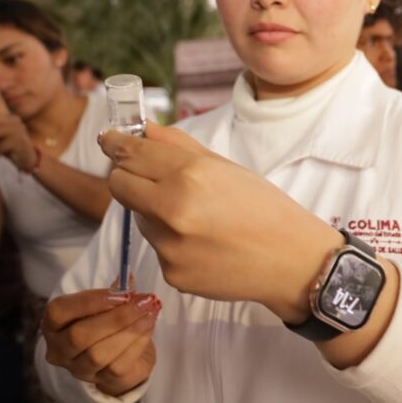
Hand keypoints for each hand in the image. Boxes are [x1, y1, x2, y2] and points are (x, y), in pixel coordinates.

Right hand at [41, 288, 159, 395]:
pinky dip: (137, 344)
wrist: (119, 354)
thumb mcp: (106, 303)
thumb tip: (129, 278)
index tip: (123, 293)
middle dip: (116, 317)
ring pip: (99, 354)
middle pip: (80, 335)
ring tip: (151, 313)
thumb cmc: (107, 321)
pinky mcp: (100, 381)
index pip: (59, 312)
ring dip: (130, 330)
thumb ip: (115, 291)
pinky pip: (118, 365)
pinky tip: (149, 327)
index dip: (91, 301)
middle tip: (145, 302)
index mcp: (53, 323)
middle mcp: (58, 349)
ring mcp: (77, 369)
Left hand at [97, 123, 343, 323]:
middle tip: (146, 175)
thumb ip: (179, 146)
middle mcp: (173, 209)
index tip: (110, 139)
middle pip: (118, 184)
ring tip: (195, 216)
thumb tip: (143, 129)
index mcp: (189, 174)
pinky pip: (156, 246)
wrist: (291, 262)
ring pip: (138, 217)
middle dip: (126, 175)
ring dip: (153, 210)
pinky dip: (171, 240)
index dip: (115, 143)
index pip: (130, 153)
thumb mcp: (225, 167)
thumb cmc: (264, 208)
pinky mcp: (171, 273)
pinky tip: (202, 242)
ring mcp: (169, 245)